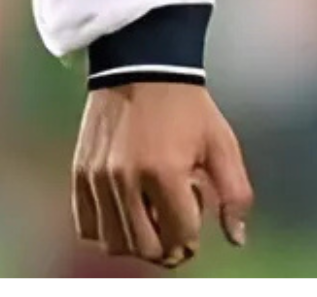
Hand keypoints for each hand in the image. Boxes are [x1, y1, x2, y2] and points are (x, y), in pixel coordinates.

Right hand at [72, 83, 253, 267]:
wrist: (144, 66)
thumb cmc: (188, 107)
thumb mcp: (222, 143)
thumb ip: (235, 193)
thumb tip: (237, 239)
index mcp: (166, 171)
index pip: (179, 237)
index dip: (191, 239)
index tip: (193, 226)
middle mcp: (127, 179)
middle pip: (145, 249)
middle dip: (165, 247)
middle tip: (174, 225)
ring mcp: (99, 178)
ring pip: (114, 244)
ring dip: (136, 242)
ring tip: (151, 214)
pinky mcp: (80, 174)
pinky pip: (86, 227)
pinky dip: (107, 230)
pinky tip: (126, 211)